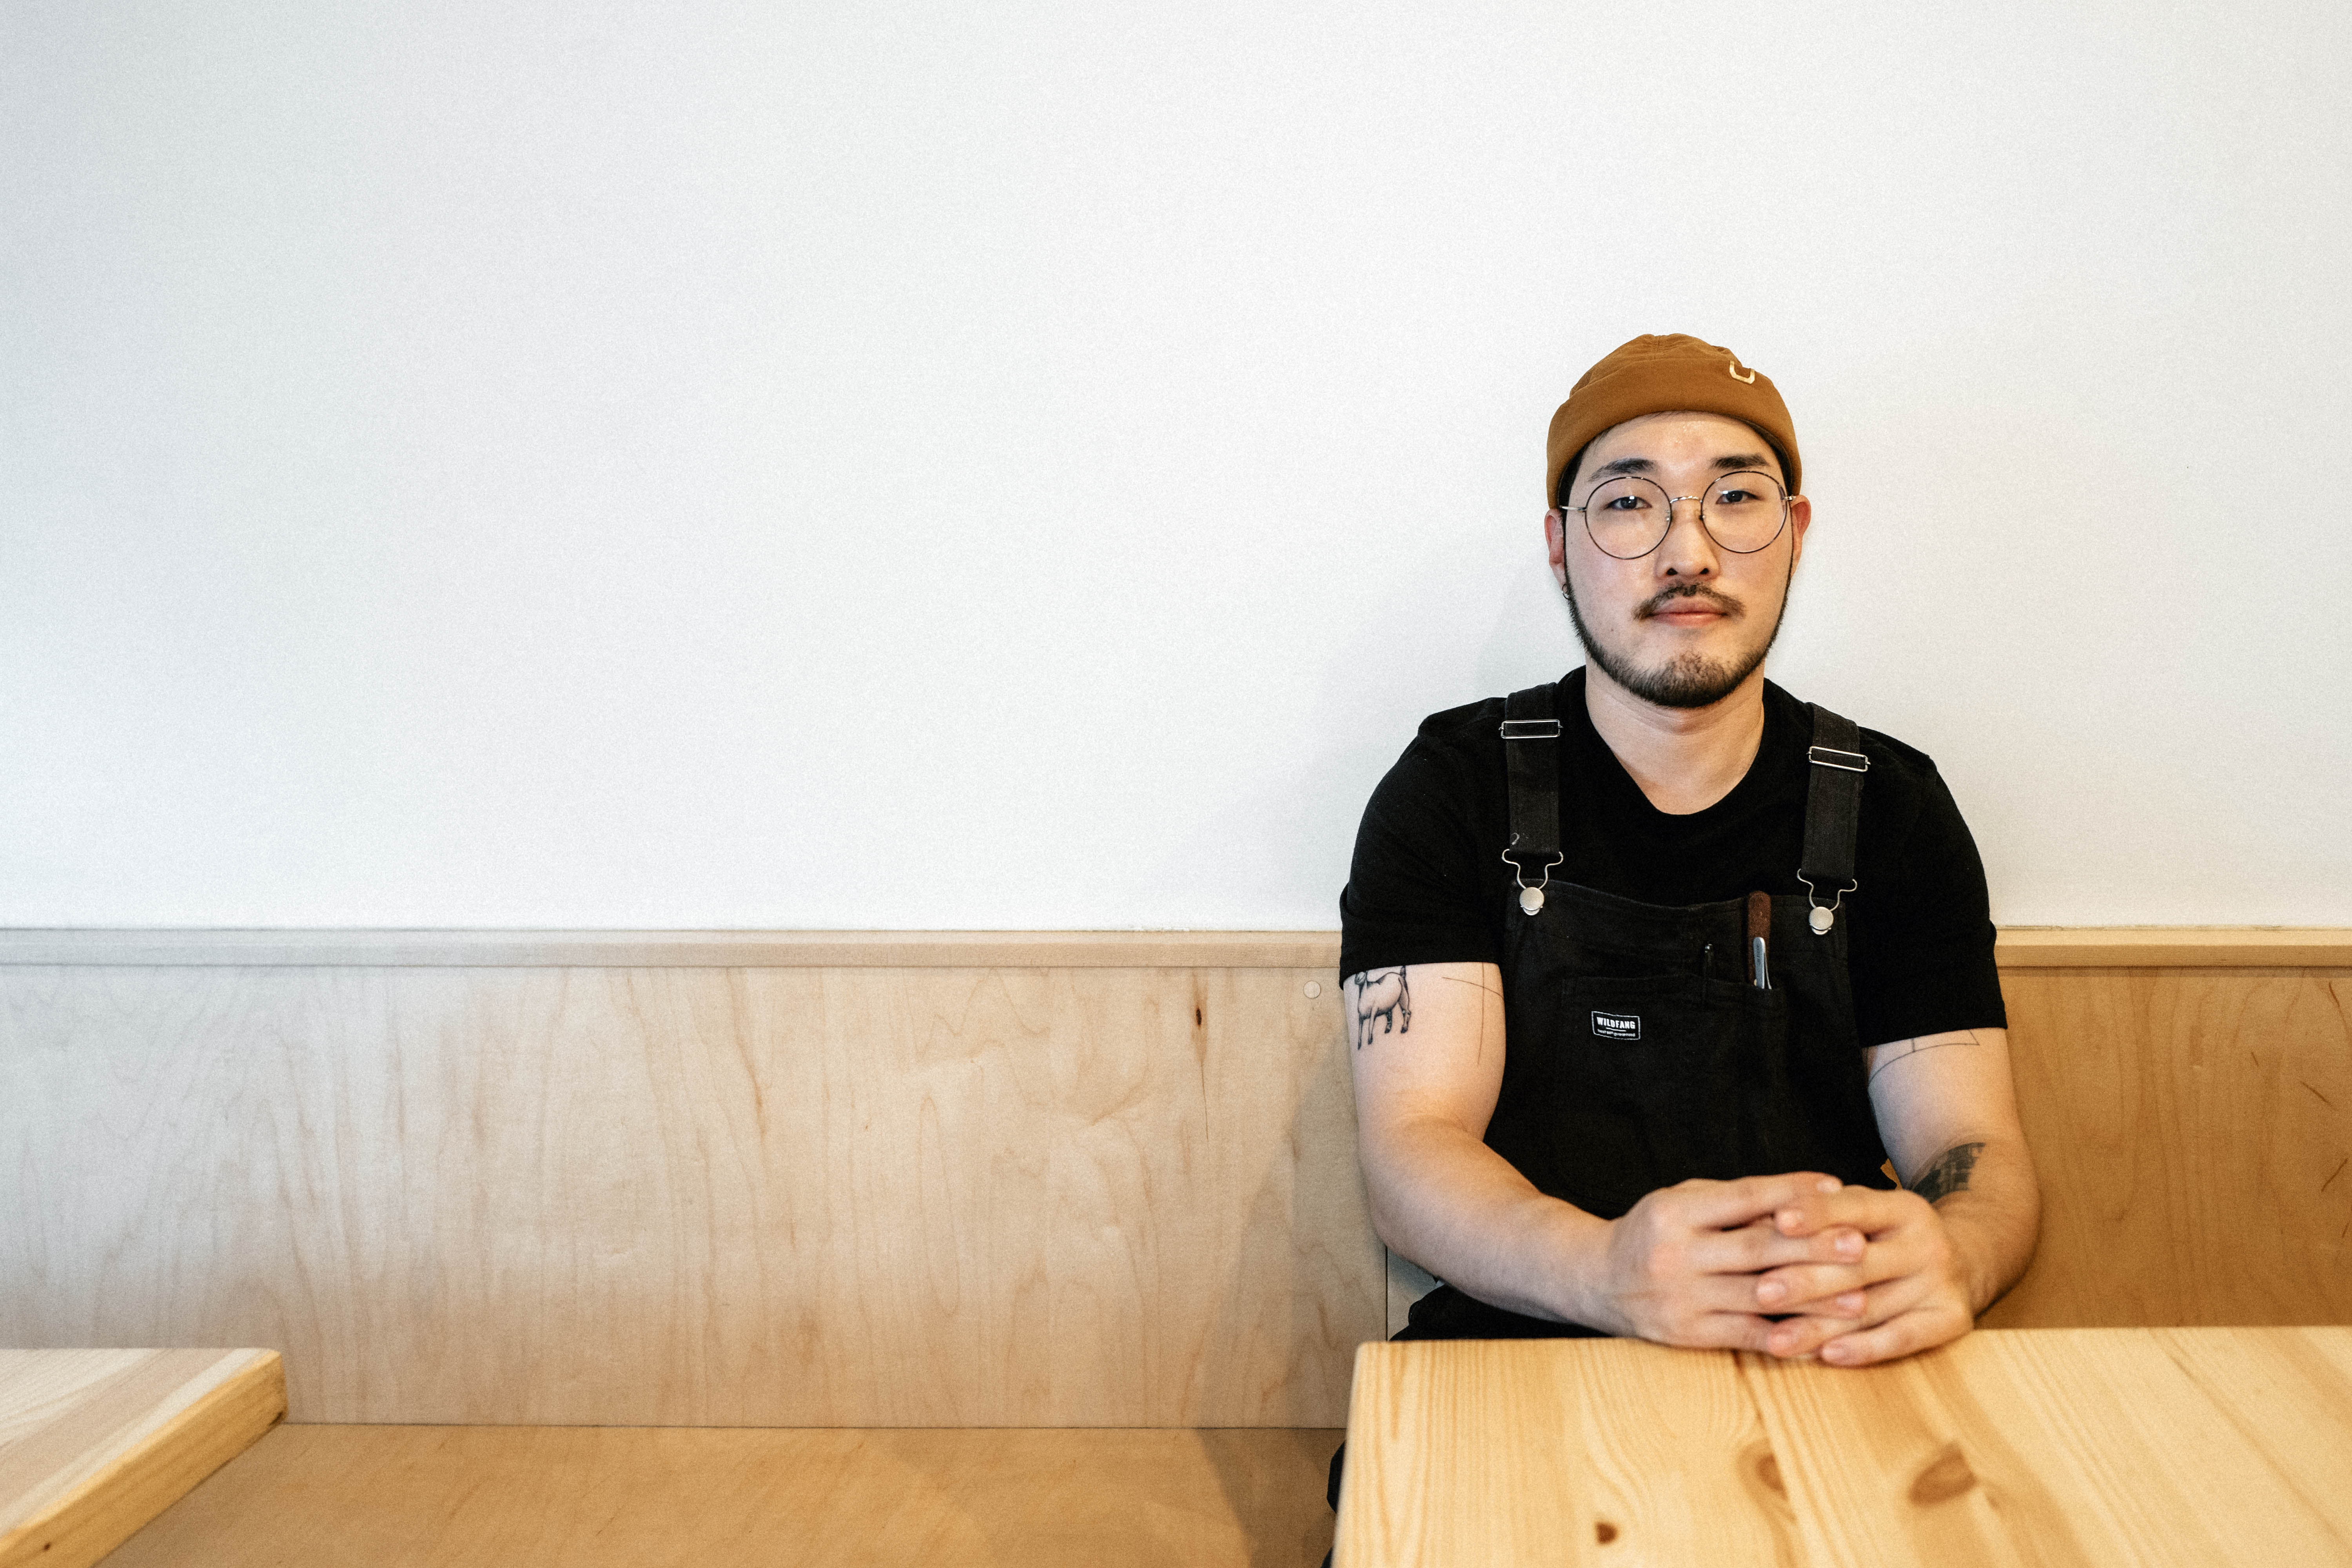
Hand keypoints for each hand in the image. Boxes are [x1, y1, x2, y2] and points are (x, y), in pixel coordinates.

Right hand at [1590, 1174, 1872, 1350]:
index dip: (1793, 1194)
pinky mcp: (1688, 1335)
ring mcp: (1681, 1299)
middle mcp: (1675, 1255)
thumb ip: (1736, 1201)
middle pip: (1757, 1249)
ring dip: (1814, 1300)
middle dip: (1814, 1247)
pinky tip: (1823, 1336)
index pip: (1744, 1198)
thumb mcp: (1682, 1200)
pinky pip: (1747, 1337)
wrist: (1596, 1280)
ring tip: (1860, 1298)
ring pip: (1760, 1299)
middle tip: (1861, 1245)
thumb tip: (1809, 1197)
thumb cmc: (1654, 1232)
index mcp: (1674, 1211)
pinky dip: (1788, 1337)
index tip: (1838, 1189)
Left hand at [1753, 1186, 1972, 1365]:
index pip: (1856, 1206)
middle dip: (1808, 1279)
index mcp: (1904, 1207)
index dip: (1817, 1213)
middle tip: (1761, 1292)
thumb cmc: (1888, 1236)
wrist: (1967, 1259)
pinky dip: (1865, 1349)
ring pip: (1873, 1307)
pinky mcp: (1954, 1319)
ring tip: (1777, 1340)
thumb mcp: (1864, 1214)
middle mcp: (1928, 1242)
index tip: (1777, 1221)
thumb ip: (1821, 1215)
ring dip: (1822, 1326)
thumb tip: (1760, 1217)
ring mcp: (1943, 1282)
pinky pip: (1904, 1338)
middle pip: (1861, 1264)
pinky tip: (1828, 1356)